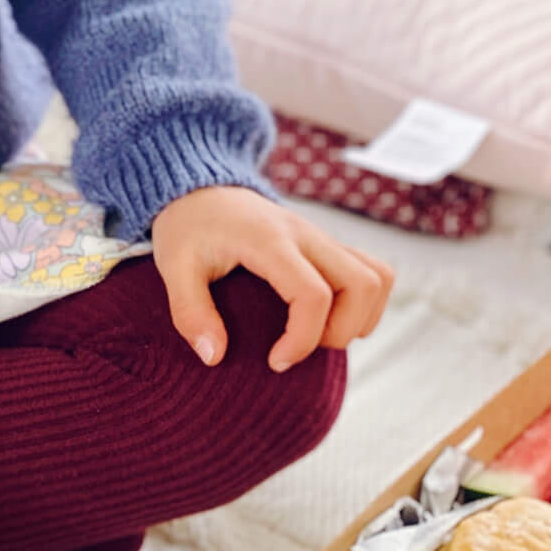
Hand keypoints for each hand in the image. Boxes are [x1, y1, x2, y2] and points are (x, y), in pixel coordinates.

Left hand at [150, 185, 393, 370]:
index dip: (304, 338)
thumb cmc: (187, 228)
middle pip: (363, 284)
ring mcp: (321, 237)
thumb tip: (213, 357)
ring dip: (360, 317)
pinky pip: (372, 271)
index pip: (313, 294)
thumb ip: (190, 312)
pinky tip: (330, 318)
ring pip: (377, 277)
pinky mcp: (327, 244)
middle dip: (341, 331)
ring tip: (317, 334)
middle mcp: (305, 235)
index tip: (275, 362)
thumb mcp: (173, 268)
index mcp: (269, 240)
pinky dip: (364, 302)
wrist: (198, 189)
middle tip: (299, 347)